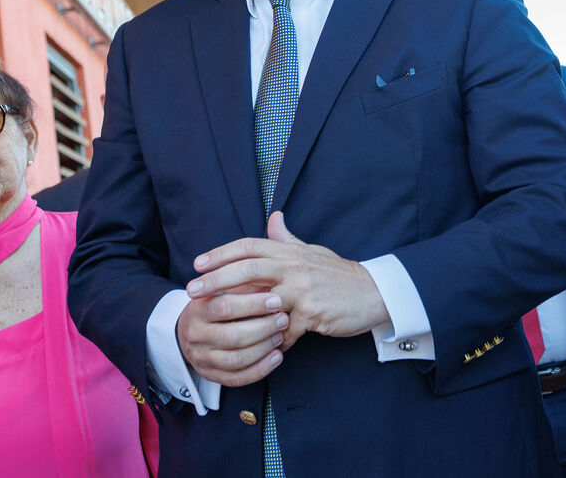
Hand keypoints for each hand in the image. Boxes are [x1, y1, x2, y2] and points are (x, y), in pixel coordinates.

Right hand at [175, 286, 288, 386]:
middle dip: (263, 328)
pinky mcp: (211, 375)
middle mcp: (196, 336)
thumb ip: (244, 287)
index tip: (276, 300)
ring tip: (280, 336)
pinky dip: (260, 369)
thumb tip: (271, 283)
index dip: (253, 304)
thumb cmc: (213, 306)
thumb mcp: (222, 290)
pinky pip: (237, 378)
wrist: (188, 330)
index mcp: (197, 311)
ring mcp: (202, 358)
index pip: (224, 307)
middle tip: (283, 319)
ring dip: (264, 348)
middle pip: (232, 336)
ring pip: (236, 360)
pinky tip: (276, 356)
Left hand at [187, 211, 390, 349]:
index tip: (198, 264)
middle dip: (215, 280)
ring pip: (261, 302)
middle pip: (246, 269)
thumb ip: (288, 239)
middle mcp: (294, 266)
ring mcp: (303, 290)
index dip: (221, 254)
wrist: (374, 293)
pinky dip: (273, 341)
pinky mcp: (312, 313)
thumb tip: (274, 217)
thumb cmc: (339, 275)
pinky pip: (283, 331)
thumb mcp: (313, 252)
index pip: (249, 246)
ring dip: (237, 315)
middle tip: (192, 291)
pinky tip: (265, 347)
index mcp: (291, 252)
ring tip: (218, 325)